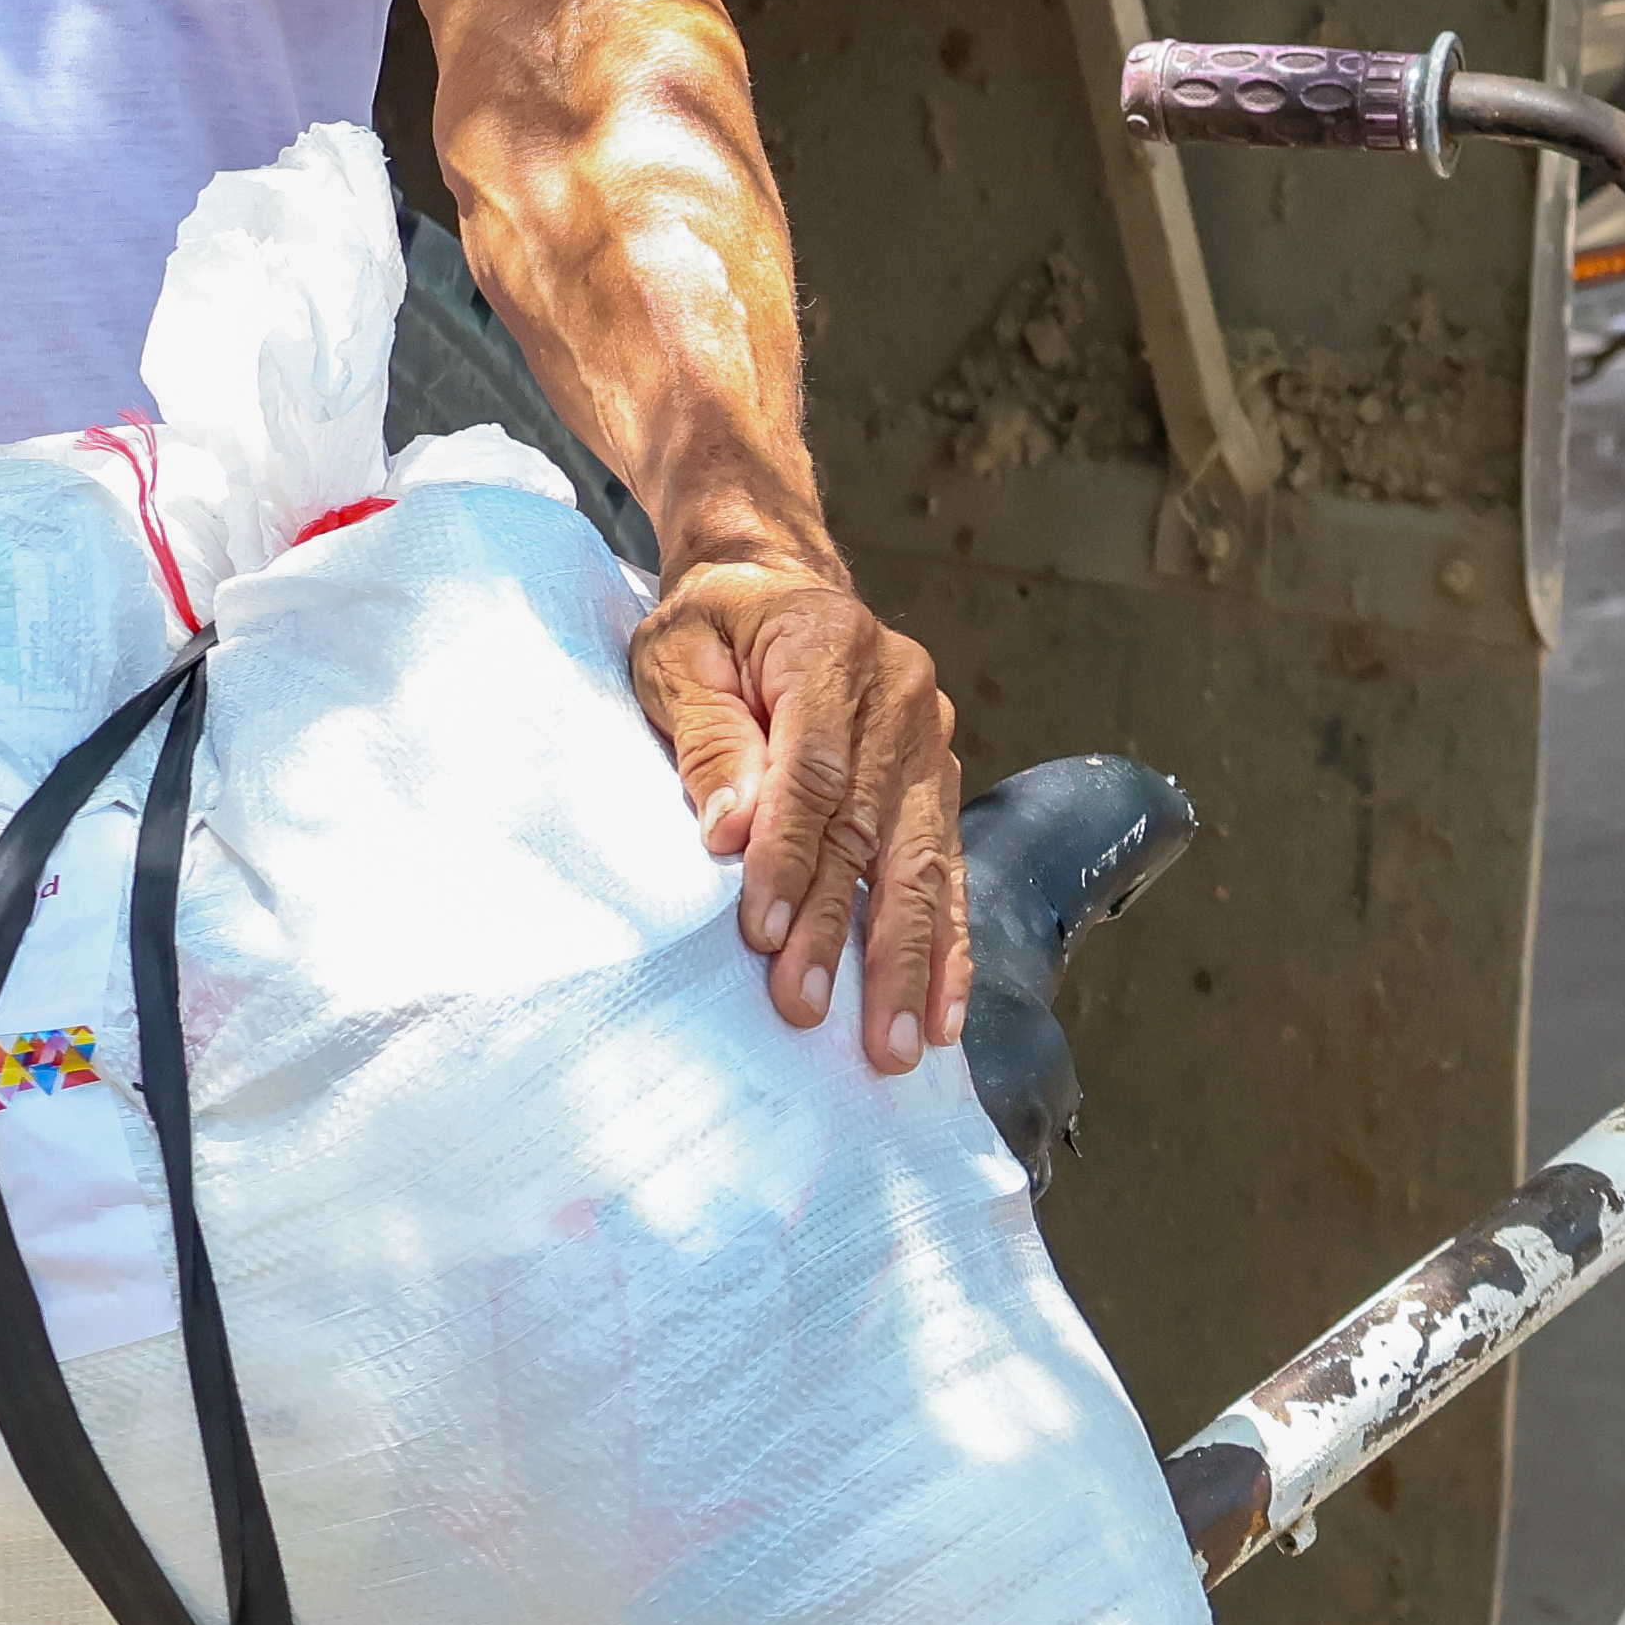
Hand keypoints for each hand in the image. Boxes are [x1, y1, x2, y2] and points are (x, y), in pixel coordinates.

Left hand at [628, 553, 968, 1071]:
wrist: (773, 581)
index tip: (759, 929)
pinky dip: (946, 944)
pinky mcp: (938, 777)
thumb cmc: (711, 627)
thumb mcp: (678, 658)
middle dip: (839, 927)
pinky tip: (944, 1012)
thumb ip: (710, 739)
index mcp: (829, 644)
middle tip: (807, 1007)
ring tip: (895, 1043)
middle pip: (868, 826)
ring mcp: (929, 736)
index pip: (814, 768)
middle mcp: (898, 690)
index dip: (787, 853)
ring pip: (919, 861)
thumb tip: (730, 833)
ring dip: (905, 958)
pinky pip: (947, 868)